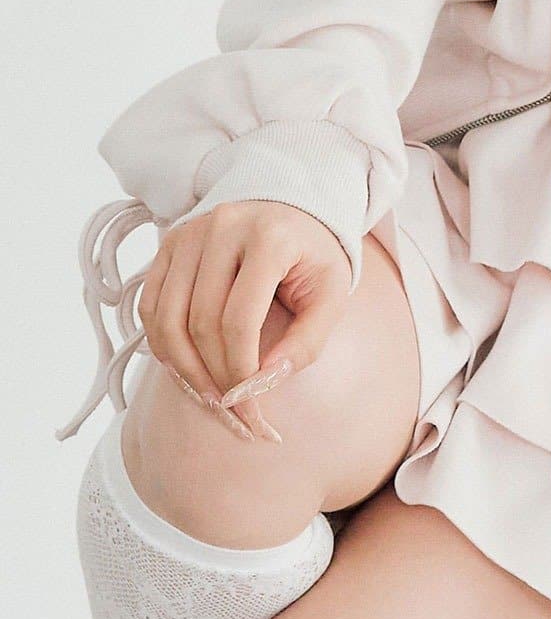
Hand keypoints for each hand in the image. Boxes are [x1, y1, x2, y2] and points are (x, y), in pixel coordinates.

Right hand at [137, 199, 353, 443]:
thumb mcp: (331, 296)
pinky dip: (162, 344)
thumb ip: (306, 343)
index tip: (251, 403)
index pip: (239, 319)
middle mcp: (224, 226)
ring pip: (167, 319)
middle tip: (231, 408)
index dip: (240, 370)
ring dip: (183, 368)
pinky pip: (151, 306)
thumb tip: (262, 385)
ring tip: (209, 394)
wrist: (294, 210)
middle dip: (213, 375)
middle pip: (200, 322)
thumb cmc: (313, 257)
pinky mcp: (169, 243)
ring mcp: (191, 232)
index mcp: (270, 236)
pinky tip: (187, 365)